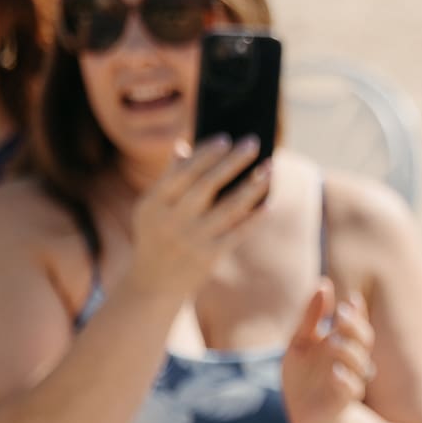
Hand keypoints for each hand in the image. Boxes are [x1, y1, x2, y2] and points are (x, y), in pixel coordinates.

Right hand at [124, 137, 269, 297]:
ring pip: (228, 208)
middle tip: (253, 142)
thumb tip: (184, 146)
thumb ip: (168, 179)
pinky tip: (269, 202)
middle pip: (206, 185)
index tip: (226, 138)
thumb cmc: (156, 235)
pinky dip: (254, 217)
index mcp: (153, 204)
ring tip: (269, 168)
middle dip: (232, 162)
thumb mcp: (152, 209)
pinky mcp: (209, 256)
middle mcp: (171, 221)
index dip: (204, 154)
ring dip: (252, 186)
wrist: (153, 284)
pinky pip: (238, 232)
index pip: (181, 173)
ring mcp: (191, 240)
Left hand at [282, 277, 375, 422]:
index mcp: (343, 344)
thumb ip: (310, 317)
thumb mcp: (300, 343)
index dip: (356, 313)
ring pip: (360, 364)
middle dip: (355, 327)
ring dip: (349, 351)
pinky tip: (335, 373)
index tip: (348, 301)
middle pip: (363, 340)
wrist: (304, 416)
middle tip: (341, 314)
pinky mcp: (342, 403)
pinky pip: (350, 390)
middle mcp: (351, 361)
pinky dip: (345, 381)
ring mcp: (350, 381)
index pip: (356, 323)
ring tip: (333, 341)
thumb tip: (324, 283)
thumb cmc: (304, 378)